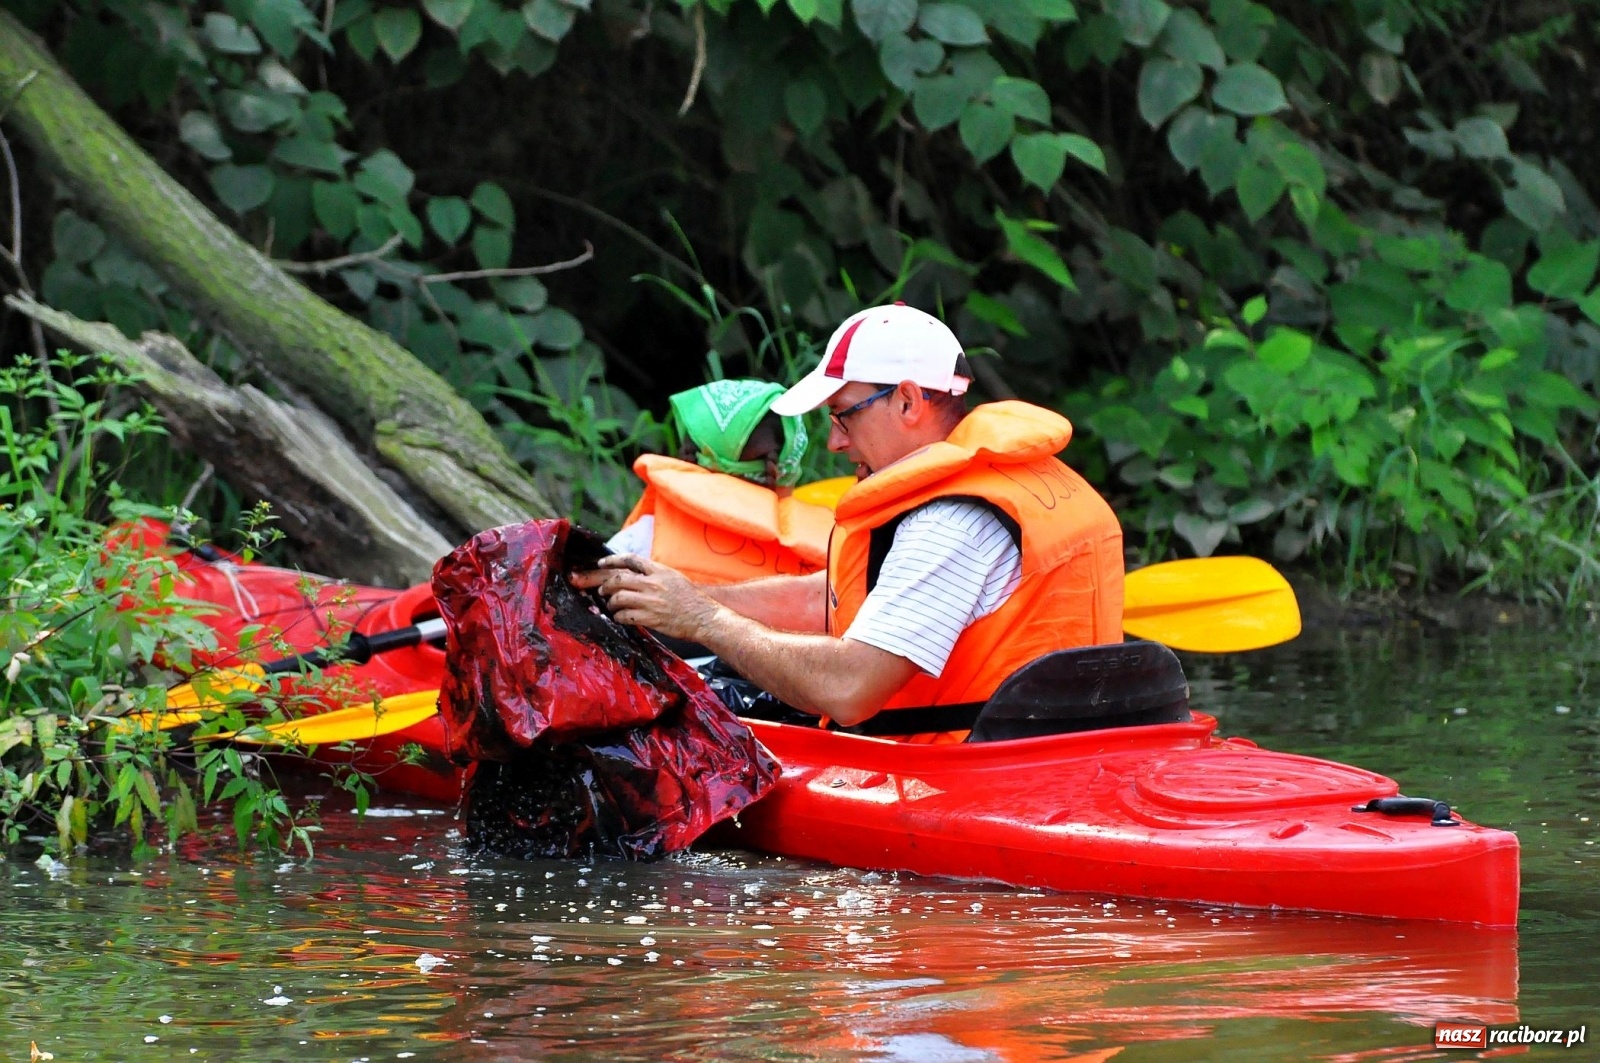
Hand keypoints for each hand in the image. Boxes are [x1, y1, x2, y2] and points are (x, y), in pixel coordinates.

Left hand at [569, 554, 720, 639]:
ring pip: (619, 598)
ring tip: (611, 606)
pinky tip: (620, 617)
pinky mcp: (650, 618)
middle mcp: (653, 584)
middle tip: (602, 591)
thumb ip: (655, 574)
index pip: (630, 559)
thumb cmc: (690, 598)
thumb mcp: (674, 577)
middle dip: (606, 585)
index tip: (601, 563)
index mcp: (660, 571)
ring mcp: (651, 601)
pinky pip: (625, 616)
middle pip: (619, 580)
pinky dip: (618, 616)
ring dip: (611, 603)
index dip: (612, 560)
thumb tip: (635, 574)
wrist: (704, 617)